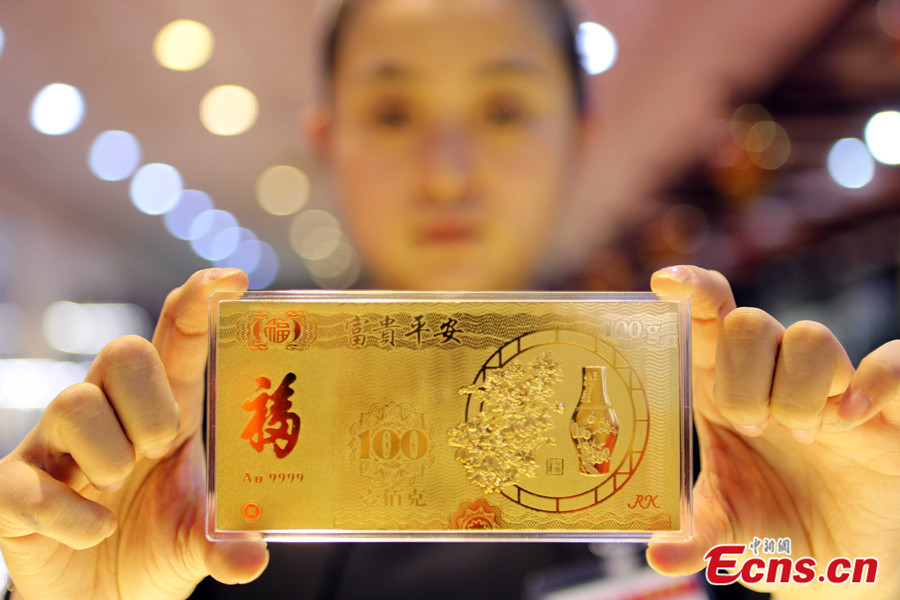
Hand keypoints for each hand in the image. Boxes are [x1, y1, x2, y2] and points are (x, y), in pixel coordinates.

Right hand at [0, 269, 268, 599]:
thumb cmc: (153, 547)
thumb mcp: (198, 538)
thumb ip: (228, 541)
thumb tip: (252, 559)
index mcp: (164, 409)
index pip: (177, 336)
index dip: (200, 301)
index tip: (233, 280)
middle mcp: (110, 413)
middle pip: (123, 350)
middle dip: (149, 403)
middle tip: (157, 451)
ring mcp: (58, 447)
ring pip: (73, 402)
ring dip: (108, 456)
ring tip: (117, 493)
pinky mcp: (15, 489)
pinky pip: (26, 482)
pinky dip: (68, 516)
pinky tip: (92, 532)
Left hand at [646, 265, 899, 599]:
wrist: (836, 559)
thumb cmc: (770, 526)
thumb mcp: (728, 530)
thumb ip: (694, 534)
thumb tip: (658, 555)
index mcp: (722, 390)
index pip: (706, 320)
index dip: (691, 291)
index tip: (666, 282)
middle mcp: (771, 377)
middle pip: (750, 323)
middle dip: (744, 374)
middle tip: (753, 426)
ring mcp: (828, 388)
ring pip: (810, 338)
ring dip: (798, 388)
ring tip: (801, 436)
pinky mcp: (885, 407)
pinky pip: (890, 363)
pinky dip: (873, 384)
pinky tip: (849, 422)